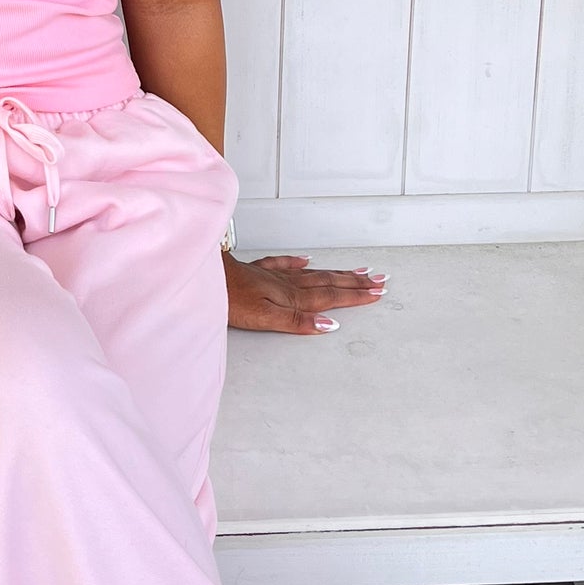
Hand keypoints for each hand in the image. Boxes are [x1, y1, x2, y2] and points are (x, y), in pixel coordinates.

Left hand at [225, 250, 386, 336]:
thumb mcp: (265, 318)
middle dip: (355, 283)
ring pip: (312, 274)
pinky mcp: (257, 271)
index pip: (331, 297)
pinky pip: (284, 264)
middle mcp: (287, 284)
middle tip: (378, 280)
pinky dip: (298, 263)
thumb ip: (297, 321)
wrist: (205, 277)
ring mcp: (273, 276)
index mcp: (292, 297)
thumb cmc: (230, 299)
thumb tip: (329, 324)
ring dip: (336, 274)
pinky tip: (306, 260)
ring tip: (357, 271)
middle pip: (328, 283)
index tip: (377, 293)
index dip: (355, 296)